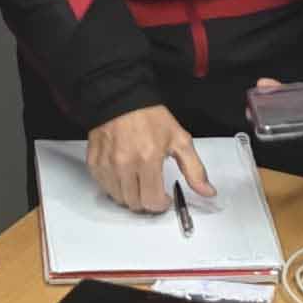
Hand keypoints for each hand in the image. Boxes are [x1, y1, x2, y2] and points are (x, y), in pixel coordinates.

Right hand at [88, 105, 212, 212]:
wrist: (121, 98)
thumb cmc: (149, 117)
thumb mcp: (180, 139)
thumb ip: (195, 169)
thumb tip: (208, 191)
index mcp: (148, 158)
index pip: (152, 200)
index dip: (161, 205)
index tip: (164, 198)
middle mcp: (125, 164)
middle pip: (134, 203)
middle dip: (146, 202)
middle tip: (152, 190)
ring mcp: (107, 164)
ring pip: (118, 198)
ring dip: (130, 196)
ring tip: (138, 182)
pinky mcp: (94, 162)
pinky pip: (104, 187)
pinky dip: (114, 187)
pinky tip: (123, 175)